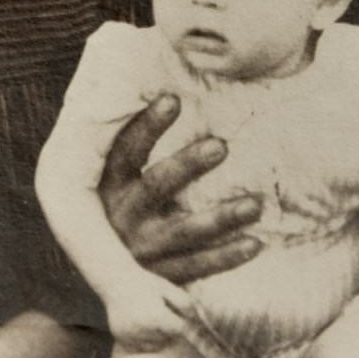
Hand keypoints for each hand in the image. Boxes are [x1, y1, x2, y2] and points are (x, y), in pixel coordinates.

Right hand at [98, 93, 263, 283]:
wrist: (103, 276)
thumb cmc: (118, 205)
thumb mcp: (112, 179)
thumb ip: (127, 141)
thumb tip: (157, 81)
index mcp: (106, 186)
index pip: (125, 150)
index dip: (147, 125)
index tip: (173, 99)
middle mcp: (120, 216)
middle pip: (156, 186)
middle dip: (187, 165)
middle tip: (220, 145)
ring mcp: (140, 249)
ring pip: (182, 231)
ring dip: (220, 218)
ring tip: (255, 204)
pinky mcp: (159, 276)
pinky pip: (196, 267)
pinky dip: (226, 257)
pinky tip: (255, 243)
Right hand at [104, 271, 194, 352]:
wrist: (115, 280)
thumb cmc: (145, 283)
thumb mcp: (167, 288)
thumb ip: (185, 303)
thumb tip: (194, 319)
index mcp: (156, 316)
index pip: (179, 330)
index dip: (179, 321)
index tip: (173, 312)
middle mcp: (141, 329)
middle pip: (167, 339)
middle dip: (168, 328)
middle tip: (159, 311)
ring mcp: (129, 335)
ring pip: (155, 346)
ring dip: (157, 336)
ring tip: (149, 318)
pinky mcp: (121, 338)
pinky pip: (140, 347)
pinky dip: (144, 339)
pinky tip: (140, 324)